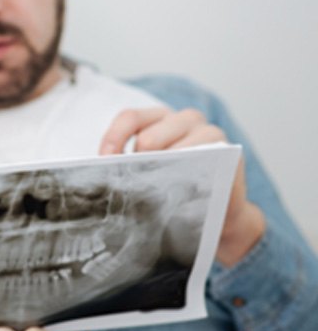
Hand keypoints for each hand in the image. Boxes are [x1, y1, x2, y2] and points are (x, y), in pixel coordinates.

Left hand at [99, 107, 264, 265]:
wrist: (220, 212)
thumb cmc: (177, 186)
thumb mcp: (151, 170)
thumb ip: (131, 163)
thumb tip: (105, 170)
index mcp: (159, 118)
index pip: (130, 118)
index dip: (113, 139)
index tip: (104, 162)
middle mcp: (184, 118)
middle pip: (148, 138)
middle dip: (134, 165)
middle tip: (129, 186)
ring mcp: (208, 132)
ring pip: (172, 151)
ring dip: (158, 174)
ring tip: (151, 192)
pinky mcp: (226, 151)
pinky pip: (201, 161)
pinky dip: (185, 177)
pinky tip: (175, 194)